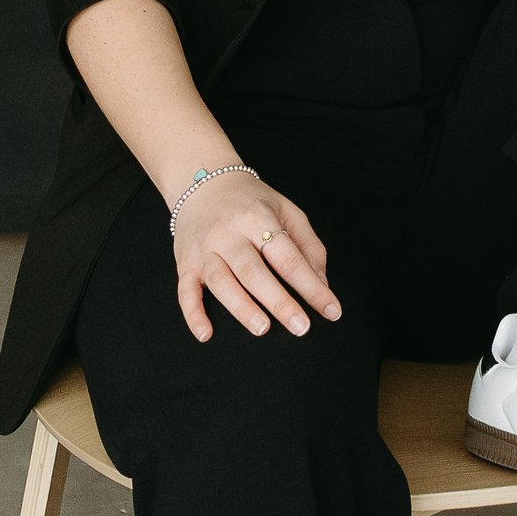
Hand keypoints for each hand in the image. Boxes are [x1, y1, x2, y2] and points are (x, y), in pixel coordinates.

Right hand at [172, 174, 340, 343]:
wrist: (201, 181)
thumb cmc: (250, 202)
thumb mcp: (286, 211)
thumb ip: (308, 246)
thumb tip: (321, 285)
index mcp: (258, 218)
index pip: (288, 256)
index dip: (311, 285)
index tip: (331, 310)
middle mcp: (228, 233)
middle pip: (253, 271)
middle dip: (279, 301)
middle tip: (301, 326)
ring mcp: (204, 249)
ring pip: (221, 281)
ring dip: (241, 307)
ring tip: (263, 328)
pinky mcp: (185, 262)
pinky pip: (185, 291)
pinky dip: (193, 314)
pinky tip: (206, 334)